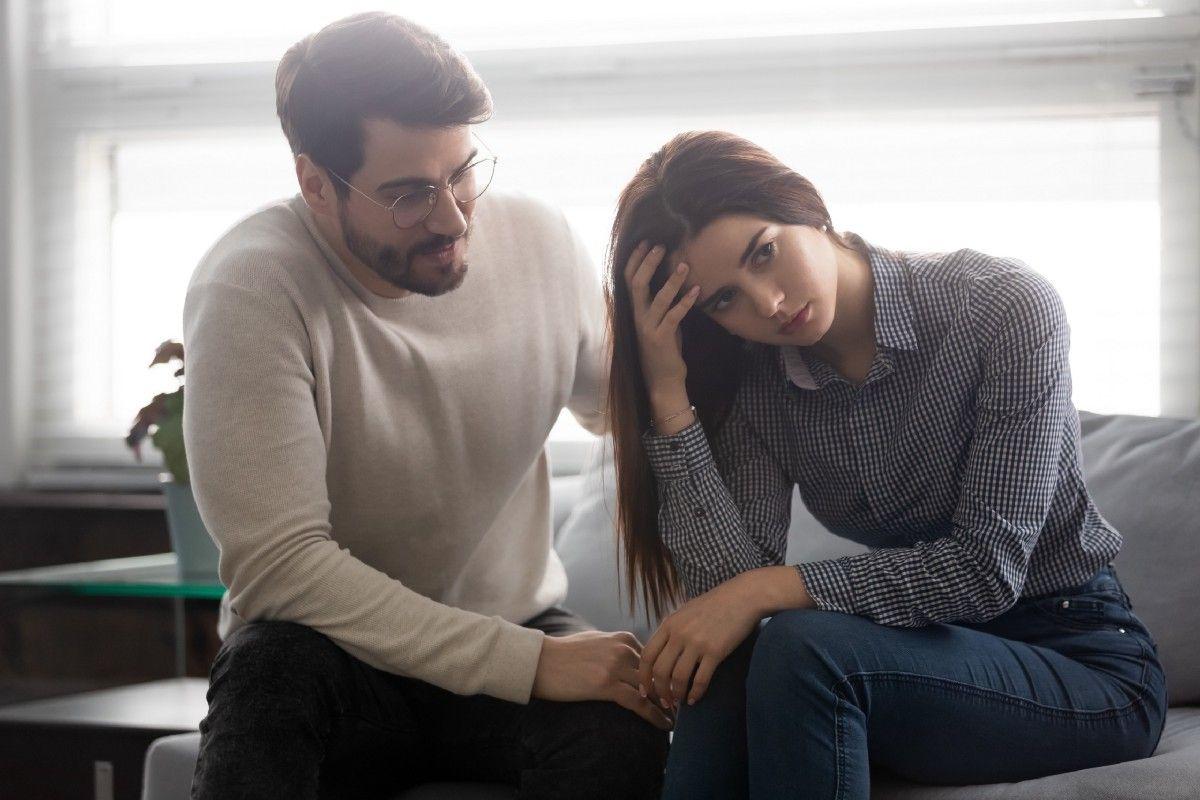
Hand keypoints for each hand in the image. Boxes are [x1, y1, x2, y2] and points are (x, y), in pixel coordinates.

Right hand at [532, 630, 673, 730]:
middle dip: (671, 691)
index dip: (666, 677)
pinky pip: (639, 703)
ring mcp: (615, 666)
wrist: (540, 661)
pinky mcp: (606, 685)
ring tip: (675, 719)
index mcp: (623, 638)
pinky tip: (664, 725)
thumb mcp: (596, 641)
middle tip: (681, 706)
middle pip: (657, 674)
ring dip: (667, 705)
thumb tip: (631, 659)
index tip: (676, 689)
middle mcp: (623, 649)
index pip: (655, 660)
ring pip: (652, 689)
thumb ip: (616, 648)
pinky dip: (655, 716)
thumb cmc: (564, 654)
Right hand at [623, 241, 700, 393]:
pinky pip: (673, 316)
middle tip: (661, 246)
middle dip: (648, 263)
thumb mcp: (659, 323)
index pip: (628, 280)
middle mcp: (637, 318)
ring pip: (657, 299)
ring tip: (685, 265)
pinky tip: (696, 291)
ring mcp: (648, 328)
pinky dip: (685, 302)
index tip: (645, 242)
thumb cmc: (663, 350)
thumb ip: (661, 305)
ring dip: (671, 281)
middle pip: (637, 284)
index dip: (635, 260)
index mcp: (635, 312)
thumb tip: (672, 282)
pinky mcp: (661, 339)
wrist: (662, 382)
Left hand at [637, 574, 763, 708]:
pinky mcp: (715, 651)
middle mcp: (679, 634)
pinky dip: (696, 693)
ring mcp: (697, 643)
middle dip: (659, 691)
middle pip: (660, 670)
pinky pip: (700, 679)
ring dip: (676, 694)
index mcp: (669, 624)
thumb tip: (662, 650)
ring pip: (678, 678)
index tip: (644, 690)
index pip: (647, 655)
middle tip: (663, 702)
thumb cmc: (715, 603)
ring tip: (679, 701)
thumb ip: (672, 629)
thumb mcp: (686, 611)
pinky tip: (695, 699)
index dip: (643, 676)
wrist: (743, 596)